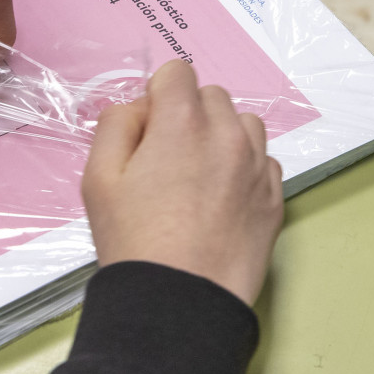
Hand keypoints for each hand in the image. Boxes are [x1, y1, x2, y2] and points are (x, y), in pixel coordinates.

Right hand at [82, 60, 283, 305]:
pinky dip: (243, 168)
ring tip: (197, 176)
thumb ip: (114, 125)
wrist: (180, 300)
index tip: (147, 129)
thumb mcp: (98, 177)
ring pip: (243, 125)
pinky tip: (219, 199)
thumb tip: (138, 110)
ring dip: (220, 136)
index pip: (177, 72)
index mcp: (183, 122)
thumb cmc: (133, 241)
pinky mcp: (275, 198)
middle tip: (165, 158)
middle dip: (187, 114)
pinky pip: (263, 161)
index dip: (157, 96)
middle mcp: (228, 135)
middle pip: (211, 96)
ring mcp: (257, 166)